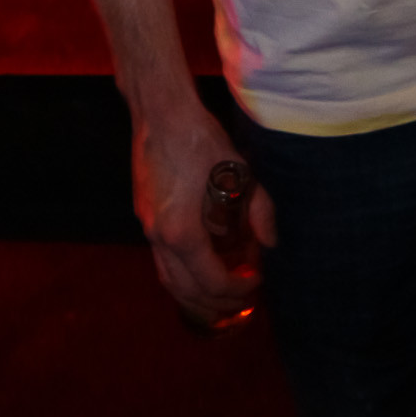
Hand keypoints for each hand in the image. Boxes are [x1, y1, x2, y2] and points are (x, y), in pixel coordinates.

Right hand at [131, 100, 278, 325]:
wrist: (160, 113)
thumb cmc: (200, 139)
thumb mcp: (238, 172)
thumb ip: (259, 211)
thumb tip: (271, 243)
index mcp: (181, 232)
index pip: (210, 280)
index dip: (235, 289)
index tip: (256, 282)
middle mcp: (158, 238)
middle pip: (184, 290)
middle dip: (213, 303)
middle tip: (241, 303)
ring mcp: (146, 228)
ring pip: (167, 278)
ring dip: (193, 294)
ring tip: (219, 298)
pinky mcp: (143, 215)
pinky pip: (162, 259)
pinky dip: (181, 273)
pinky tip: (200, 266)